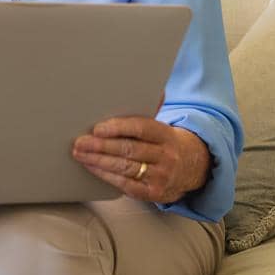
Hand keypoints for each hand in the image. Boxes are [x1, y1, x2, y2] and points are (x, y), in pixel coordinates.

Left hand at [72, 117, 210, 204]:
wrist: (194, 168)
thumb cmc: (167, 142)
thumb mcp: (163, 125)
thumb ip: (149, 107)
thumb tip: (136, 81)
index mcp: (167, 135)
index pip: (141, 129)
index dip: (118, 128)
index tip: (97, 128)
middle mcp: (166, 156)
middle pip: (129, 150)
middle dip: (101, 146)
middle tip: (80, 142)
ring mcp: (161, 176)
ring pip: (125, 167)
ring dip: (98, 161)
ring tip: (80, 154)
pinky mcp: (154, 193)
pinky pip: (126, 185)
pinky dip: (106, 175)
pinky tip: (92, 167)